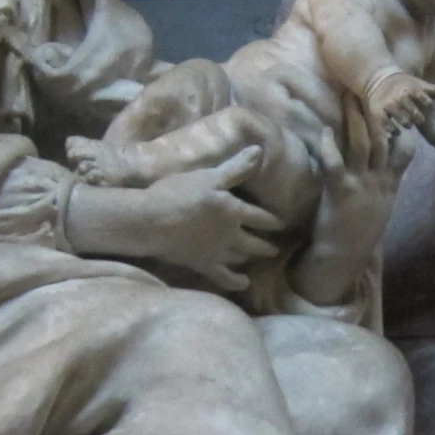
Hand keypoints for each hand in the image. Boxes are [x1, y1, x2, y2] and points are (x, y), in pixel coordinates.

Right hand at [72, 147, 280, 291]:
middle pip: (254, 242)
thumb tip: (259, 151)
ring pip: (240, 257)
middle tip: (275, 250)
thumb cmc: (179, 193)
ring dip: (250, 258)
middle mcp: (231, 235)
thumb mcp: (209, 177)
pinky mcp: (203, 265)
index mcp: (234, 211)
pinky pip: (224, 277)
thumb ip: (235, 168)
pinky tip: (243, 283)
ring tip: (257, 260)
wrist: (153, 221)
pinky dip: (235, 281)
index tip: (281, 224)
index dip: (271, 220)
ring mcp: (218, 252)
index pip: (259, 216)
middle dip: (266, 245)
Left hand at [287, 115, 412, 307]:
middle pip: (382, 139)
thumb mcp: (380, 206)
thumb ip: (383, 183)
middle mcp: (379, 181)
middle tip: (368, 88)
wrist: (343, 258)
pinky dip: (330, 146)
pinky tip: (325, 132)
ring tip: (348, 96)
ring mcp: (361, 186)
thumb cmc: (358, 232)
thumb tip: (382, 164)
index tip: (397, 105)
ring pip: (362, 145)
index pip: (405, 150)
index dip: (401, 127)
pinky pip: (336, 163)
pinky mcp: (340, 192)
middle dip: (377, 112)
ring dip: (355, 118)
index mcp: (390, 184)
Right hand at [367, 71, 434, 135]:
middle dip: (418, 118)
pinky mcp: (378, 113)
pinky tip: (395, 131)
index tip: (427, 106)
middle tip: (417, 119)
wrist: (379, 80)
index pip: (426, 101)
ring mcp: (389, 106)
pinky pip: (388, 126)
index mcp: (411, 90)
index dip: (428, 105)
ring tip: (407, 124)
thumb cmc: (403, 84)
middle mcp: (400, 98)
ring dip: (407, 124)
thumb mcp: (418, 84)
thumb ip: (434, 90)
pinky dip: (392, 130)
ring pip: (403, 121)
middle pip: (415, 114)